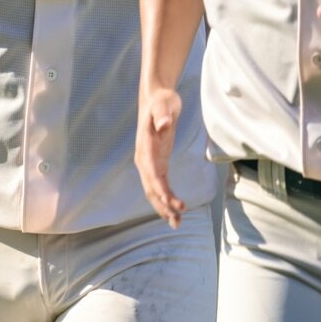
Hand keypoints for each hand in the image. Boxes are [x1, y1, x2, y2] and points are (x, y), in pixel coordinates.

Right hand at [136, 88, 185, 227]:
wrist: (156, 98)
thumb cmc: (161, 101)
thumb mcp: (164, 105)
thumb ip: (163, 115)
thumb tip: (165, 125)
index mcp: (145, 148)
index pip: (153, 174)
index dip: (162, 191)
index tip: (174, 203)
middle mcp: (143, 159)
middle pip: (151, 188)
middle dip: (162, 206)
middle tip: (177, 221)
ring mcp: (148, 162)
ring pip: (153, 191)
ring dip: (163, 207)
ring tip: (177, 223)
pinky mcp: (156, 163)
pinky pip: (159, 185)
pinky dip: (166, 198)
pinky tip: (175, 208)